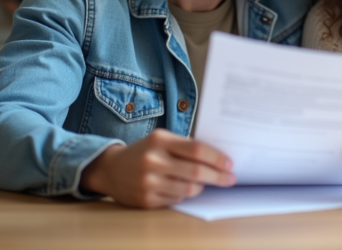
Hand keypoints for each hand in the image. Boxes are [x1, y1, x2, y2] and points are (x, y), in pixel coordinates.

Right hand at [80, 129, 235, 207]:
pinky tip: (180, 188)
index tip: (230, 164)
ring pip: (189, 189)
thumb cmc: (144, 152)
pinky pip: (177, 199)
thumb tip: (217, 158)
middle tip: (230, 178)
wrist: (111, 169)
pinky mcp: (146, 200)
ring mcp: (149, 182)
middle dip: (218, 177)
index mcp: (160, 141)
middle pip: (196, 172)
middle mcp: (153, 161)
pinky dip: (183, 194)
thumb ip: (185, 146)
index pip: (196, 150)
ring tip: (203, 183)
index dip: (217, 158)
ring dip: (201, 187)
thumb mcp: (161, 140)